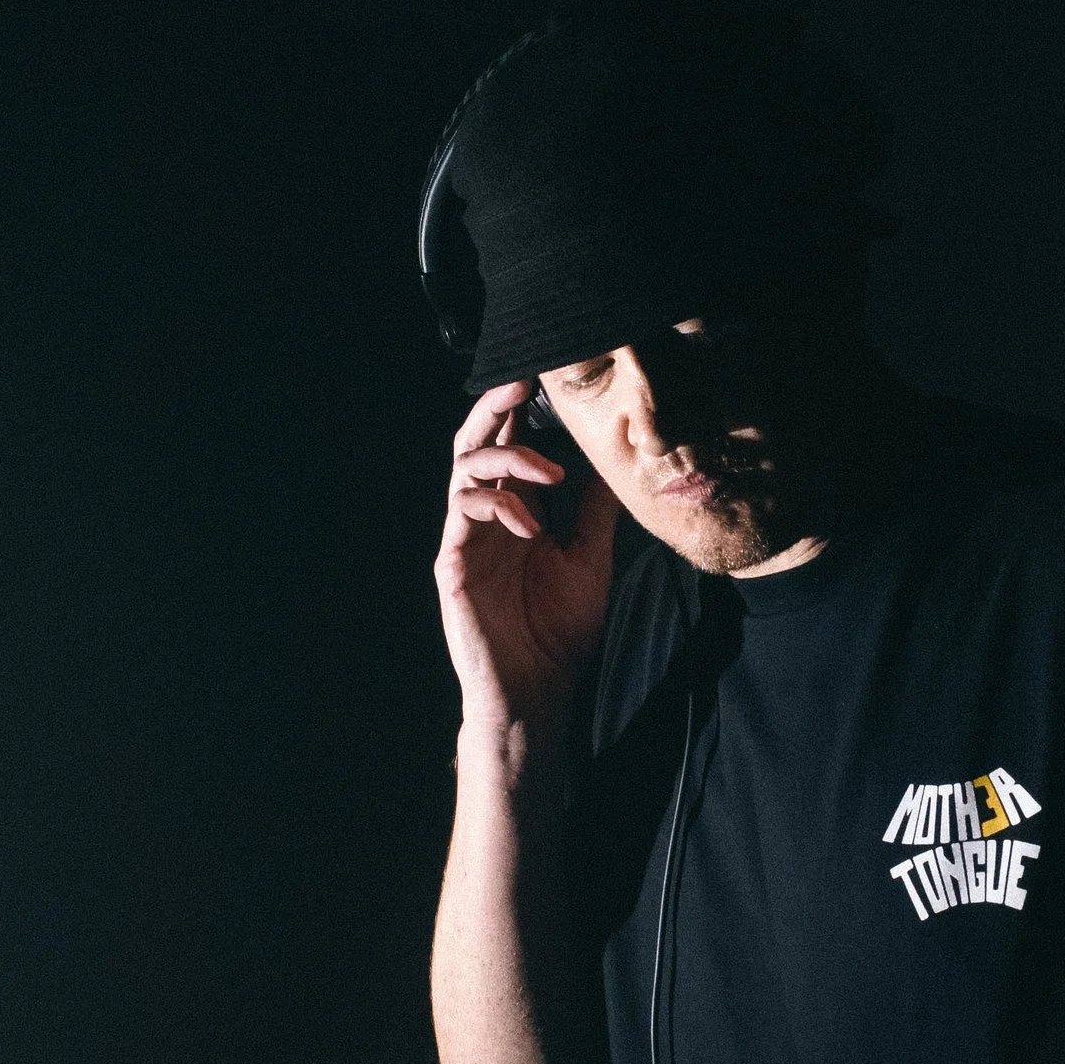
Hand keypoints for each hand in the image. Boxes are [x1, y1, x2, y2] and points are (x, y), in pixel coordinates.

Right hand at [434, 379, 616, 738]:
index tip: (544, 374)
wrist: (539, 689)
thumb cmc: (558, 629)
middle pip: (475, 443)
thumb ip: (593, 511)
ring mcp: (463, 539)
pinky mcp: (452, 565)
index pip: (509, 445)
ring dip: (509, 459)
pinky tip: (530, 525)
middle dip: (495, 407)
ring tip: (549, 475)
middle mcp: (483, 518)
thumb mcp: (590, 558)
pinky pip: (463, 513)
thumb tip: (612, 464)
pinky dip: (499, 506)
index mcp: (513, 511)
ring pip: (465, 469)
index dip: (519, 408)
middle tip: (522, 382)